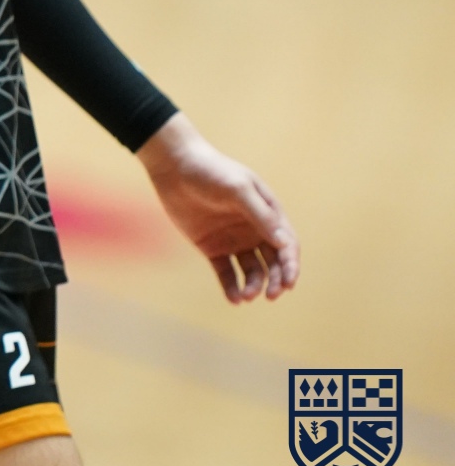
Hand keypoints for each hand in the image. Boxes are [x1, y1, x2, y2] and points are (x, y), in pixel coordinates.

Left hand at [138, 113, 298, 303]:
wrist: (174, 166)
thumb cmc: (211, 171)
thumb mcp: (238, 189)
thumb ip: (260, 215)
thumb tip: (285, 243)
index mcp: (269, 214)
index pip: (287, 245)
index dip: (291, 266)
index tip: (288, 284)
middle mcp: (255, 230)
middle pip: (273, 262)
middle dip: (275, 281)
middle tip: (270, 295)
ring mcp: (234, 240)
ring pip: (252, 271)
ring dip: (253, 286)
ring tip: (247, 296)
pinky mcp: (212, 247)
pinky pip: (226, 272)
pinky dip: (231, 287)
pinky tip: (234, 299)